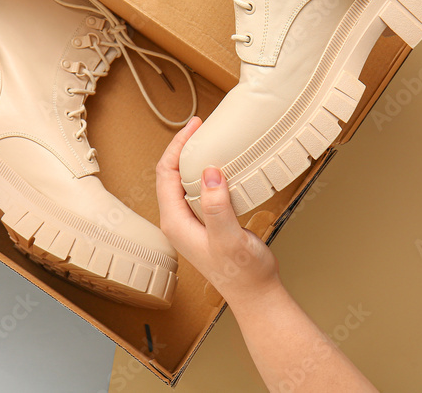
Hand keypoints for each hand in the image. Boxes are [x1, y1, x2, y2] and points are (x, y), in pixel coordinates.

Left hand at [156, 117, 280, 306]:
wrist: (256, 294)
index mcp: (175, 221)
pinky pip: (198, 190)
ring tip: (208, 140)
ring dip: (193, 159)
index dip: (176, 146)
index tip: (194, 127)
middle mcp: (177, 221)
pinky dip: (206, 173)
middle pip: (170, 174)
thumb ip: (216, 207)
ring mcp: (190, 222)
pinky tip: (222, 167)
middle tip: (201, 126)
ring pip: (183, 181)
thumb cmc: (243, 273)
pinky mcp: (204, 223)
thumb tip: (209, 173)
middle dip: (182, 147)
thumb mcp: (229, 238)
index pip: (165, 173)